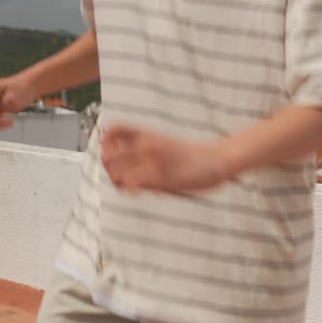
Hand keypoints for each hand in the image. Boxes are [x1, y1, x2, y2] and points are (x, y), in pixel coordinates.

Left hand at [101, 125, 229, 193]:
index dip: (105, 143)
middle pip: (107, 156)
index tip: (112, 155)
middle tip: (121, 178)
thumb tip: (122, 157)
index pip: (111, 130)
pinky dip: (129, 189)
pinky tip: (138, 192)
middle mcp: (146, 144)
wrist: (217, 158)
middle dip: (108, 169)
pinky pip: (131, 183)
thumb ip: (142, 144)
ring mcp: (152, 160)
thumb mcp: (163, 140)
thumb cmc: (190, 155)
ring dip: (117, 182)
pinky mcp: (159, 177)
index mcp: (147, 133)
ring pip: (115, 172)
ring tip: (130, 187)